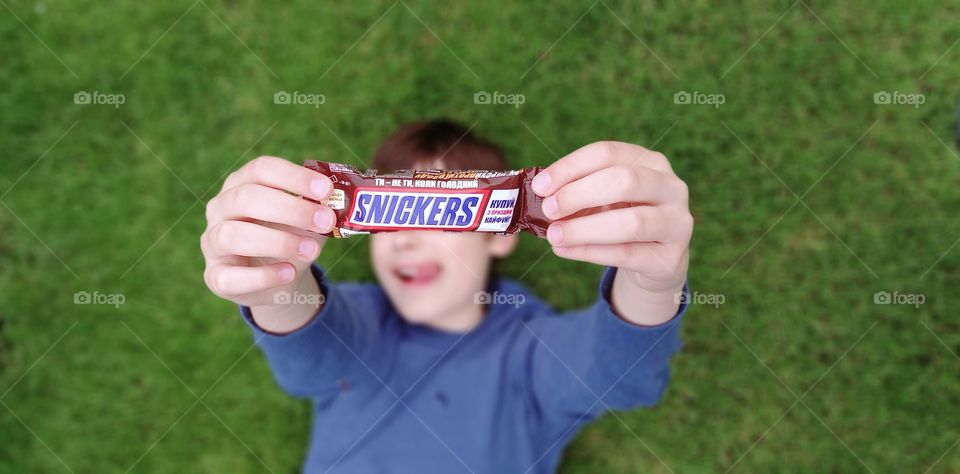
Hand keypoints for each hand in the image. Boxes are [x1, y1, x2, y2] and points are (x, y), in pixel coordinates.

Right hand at [200, 156, 336, 329]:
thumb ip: (316, 209)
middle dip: (291, 209)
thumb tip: (338, 203)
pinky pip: (231, 277)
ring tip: (312, 250)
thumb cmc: (290, 236)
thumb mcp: (306, 220)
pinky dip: (263, 276)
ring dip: (278, 242)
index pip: (261, 169)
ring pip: (233, 235)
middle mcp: (221, 208)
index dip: (294, 177)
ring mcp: (212, 242)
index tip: (326, 189)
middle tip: (325, 222)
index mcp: (242, 184)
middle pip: (246, 198)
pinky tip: (289, 273)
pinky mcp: (216, 276)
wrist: (278, 277)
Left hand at [532, 142, 691, 322]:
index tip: (541, 186)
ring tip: (553, 236)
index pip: (608, 153)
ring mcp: (678, 222)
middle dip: (579, 194)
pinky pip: (627, 253)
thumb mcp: (604, 199)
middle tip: (548, 210)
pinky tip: (565, 251)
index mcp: (651, 162)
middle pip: (624, 181)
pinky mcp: (671, 257)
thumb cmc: (622, 219)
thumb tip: (539, 192)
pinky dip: (591, 252)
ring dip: (584, 229)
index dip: (571, 167)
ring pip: (631, 222)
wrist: (656, 262)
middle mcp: (671, 187)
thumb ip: (577, 191)